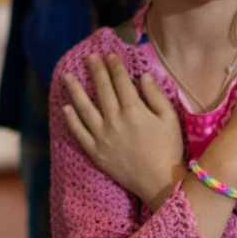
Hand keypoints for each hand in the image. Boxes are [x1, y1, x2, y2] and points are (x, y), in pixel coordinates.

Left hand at [60, 55, 185, 206]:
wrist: (160, 182)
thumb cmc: (169, 148)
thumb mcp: (170, 118)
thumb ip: (155, 95)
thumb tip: (143, 75)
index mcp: (134, 110)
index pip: (121, 82)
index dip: (114, 66)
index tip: (109, 55)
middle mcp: (114, 120)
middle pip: (102, 90)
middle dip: (95, 71)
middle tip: (89, 58)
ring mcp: (102, 137)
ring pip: (84, 108)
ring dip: (75, 90)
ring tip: (68, 77)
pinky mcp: (96, 152)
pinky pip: (80, 133)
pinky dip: (71, 120)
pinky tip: (66, 108)